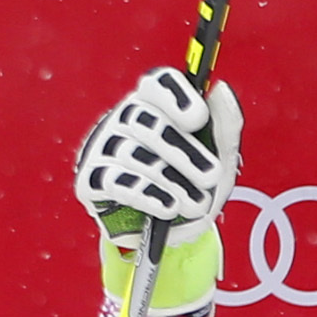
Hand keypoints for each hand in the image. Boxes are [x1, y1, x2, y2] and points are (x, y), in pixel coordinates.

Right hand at [76, 66, 241, 247]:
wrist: (173, 232)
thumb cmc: (193, 185)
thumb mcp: (220, 159)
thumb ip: (225, 125)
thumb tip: (220, 89)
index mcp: (156, 107)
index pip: (156, 84)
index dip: (175, 96)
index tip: (198, 119)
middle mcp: (124, 121)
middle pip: (145, 120)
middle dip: (183, 151)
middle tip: (211, 177)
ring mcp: (103, 149)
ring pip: (133, 153)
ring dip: (171, 180)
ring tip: (196, 203)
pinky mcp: (90, 181)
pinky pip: (114, 180)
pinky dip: (146, 194)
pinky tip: (169, 206)